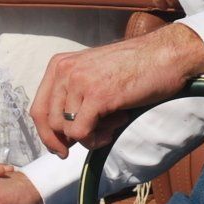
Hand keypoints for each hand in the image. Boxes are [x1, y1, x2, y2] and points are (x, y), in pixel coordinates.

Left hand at [30, 22, 203, 155]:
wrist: (165, 55)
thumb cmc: (135, 67)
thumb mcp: (93, 73)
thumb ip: (73, 94)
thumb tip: (62, 134)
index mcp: (60, 64)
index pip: (38, 109)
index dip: (47, 135)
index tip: (61, 148)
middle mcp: (65, 70)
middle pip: (48, 122)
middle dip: (67, 140)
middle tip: (94, 138)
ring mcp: (80, 82)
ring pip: (66, 131)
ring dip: (90, 136)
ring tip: (112, 123)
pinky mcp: (97, 95)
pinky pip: (82, 133)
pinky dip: (97, 139)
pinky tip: (116, 126)